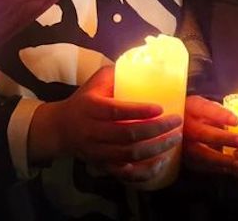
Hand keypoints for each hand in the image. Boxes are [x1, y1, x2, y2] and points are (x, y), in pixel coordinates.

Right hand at [43, 66, 182, 183]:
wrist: (62, 128)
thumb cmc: (84, 101)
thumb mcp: (94, 82)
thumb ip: (115, 73)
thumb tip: (142, 62)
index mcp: (91, 107)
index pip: (116, 110)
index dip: (139, 111)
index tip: (160, 107)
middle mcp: (93, 131)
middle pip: (128, 134)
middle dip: (156, 130)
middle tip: (176, 123)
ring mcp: (98, 151)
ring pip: (130, 155)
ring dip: (156, 149)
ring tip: (174, 139)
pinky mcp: (103, 166)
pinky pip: (127, 174)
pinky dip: (145, 171)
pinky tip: (161, 161)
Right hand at [183, 95, 237, 173]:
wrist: (176, 125)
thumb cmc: (196, 114)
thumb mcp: (203, 106)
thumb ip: (216, 112)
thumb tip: (234, 122)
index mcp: (188, 107)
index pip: (202, 108)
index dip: (219, 115)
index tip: (236, 121)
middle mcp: (180, 124)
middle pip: (201, 133)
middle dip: (223, 138)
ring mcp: (179, 142)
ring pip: (200, 153)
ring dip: (221, 159)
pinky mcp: (181, 157)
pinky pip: (199, 165)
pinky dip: (215, 168)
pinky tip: (228, 168)